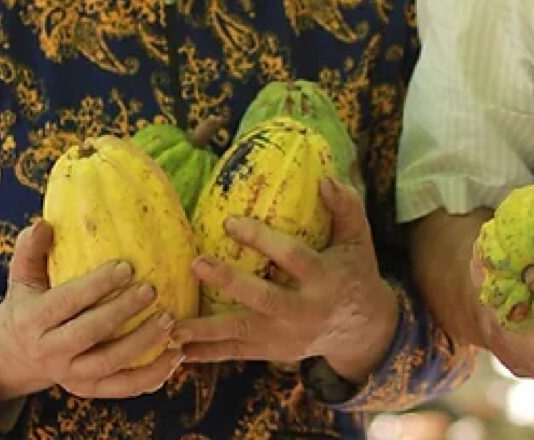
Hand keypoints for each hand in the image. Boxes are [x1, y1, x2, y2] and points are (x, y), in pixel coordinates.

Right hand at [0, 220, 182, 401]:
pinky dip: (150, 376)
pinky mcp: (90, 389)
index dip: (96, 286)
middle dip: (121, 312)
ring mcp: (71, 374)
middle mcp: (51, 351)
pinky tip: (176, 356)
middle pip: (88, 334)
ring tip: (170, 319)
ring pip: (109, 364)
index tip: (126, 266)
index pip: (66, 302)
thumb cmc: (31, 303)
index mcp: (34, 320)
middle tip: (152, 290)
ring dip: (142, 343)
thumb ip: (31, 251)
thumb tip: (43, 224)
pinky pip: (122, 387)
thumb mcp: (23, 278)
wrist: (16, 355)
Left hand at [174, 177, 398, 382]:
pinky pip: (236, 353)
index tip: (229, 222)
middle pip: (263, 298)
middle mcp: (305, 310)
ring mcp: (287, 336)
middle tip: (196, 263)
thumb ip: (347, 208)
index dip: (261, 240)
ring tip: (173, 324)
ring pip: (243, 332)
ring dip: (206, 330)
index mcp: (325, 278)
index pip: (292, 257)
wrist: (361, 330)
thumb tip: (325, 179)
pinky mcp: (273, 352)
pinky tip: (177, 350)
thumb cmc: (355, 272)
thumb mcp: (359, 240)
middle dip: (228, 283)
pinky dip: (207, 353)